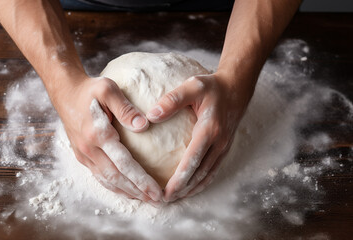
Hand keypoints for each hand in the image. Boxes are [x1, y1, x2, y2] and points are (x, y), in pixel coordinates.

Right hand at [54, 76, 162, 205]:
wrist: (65, 92)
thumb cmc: (90, 90)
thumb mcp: (109, 90)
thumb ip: (125, 108)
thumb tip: (144, 125)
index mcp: (98, 134)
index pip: (124, 163)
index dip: (141, 180)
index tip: (157, 192)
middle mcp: (89, 148)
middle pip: (117, 177)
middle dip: (138, 192)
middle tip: (157, 201)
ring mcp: (83, 154)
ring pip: (107, 180)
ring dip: (126, 192)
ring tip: (144, 200)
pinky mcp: (81, 155)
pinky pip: (99, 175)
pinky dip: (113, 186)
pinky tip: (125, 190)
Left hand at [146, 72, 253, 201]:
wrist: (236, 87)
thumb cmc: (212, 86)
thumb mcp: (192, 86)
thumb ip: (171, 100)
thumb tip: (151, 116)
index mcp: (209, 130)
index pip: (193, 160)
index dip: (180, 179)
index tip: (166, 192)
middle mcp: (218, 142)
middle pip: (200, 173)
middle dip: (183, 190)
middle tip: (165, 200)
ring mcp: (223, 146)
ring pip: (208, 175)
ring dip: (192, 189)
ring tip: (176, 198)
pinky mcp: (224, 147)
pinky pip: (213, 169)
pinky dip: (202, 181)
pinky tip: (192, 187)